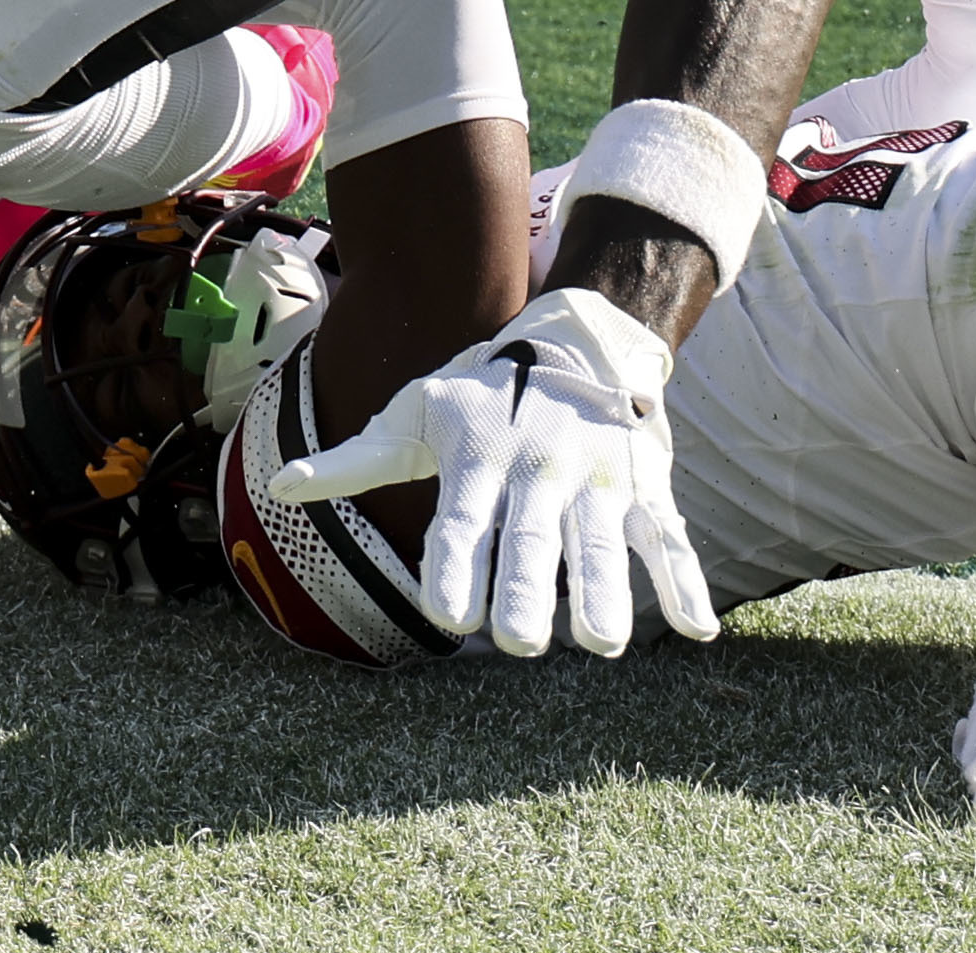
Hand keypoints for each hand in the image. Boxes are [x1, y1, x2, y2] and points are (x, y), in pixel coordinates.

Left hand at [264, 287, 714, 658]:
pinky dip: (686, 582)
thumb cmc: (483, 391)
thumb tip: (277, 487)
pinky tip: (698, 633)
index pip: (461, 520)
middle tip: (515, 641)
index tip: (446, 614)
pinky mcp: (644, 485)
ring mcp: (597, 476)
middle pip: (531, 537)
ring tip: (602, 641)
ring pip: (603, 541)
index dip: (453, 564)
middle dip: (523, 587)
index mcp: (479, 457)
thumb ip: (356, 461)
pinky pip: (668, 538)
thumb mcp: (416, 413)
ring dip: (605, 590)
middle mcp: (539, 468)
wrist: (579, 333)